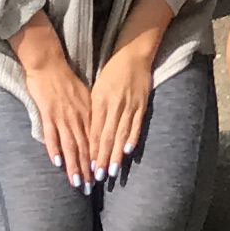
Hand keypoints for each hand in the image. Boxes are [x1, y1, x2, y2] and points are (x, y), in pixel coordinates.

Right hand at [14, 35, 100, 187]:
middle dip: (87, 169)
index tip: (101, 175)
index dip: (98, 159)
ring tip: (77, 182)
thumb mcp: (83, 96)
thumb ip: (88, 113)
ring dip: (74, 165)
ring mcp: (62, 116)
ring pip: (70, 145)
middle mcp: (77, 117)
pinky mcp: (47, 113)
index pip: (94, 141)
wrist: (48, 64)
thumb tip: (94, 130)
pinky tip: (58, 162)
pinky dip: (54, 149)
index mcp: (88, 112)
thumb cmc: (66, 80)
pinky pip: (51, 135)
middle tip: (90, 187)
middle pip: (84, 147)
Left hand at [84, 32, 158, 178]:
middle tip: (98, 177)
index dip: (92, 150)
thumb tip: (88, 132)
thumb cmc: (112, 72)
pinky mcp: (142, 104)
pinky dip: (132, 138)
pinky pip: (136, 124)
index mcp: (100, 102)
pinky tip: (129, 151)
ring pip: (121, 134)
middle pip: (106, 137)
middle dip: (102, 159)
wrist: (133, 54)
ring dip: (116, 154)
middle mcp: (114, 105)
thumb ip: (94, 110)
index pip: (94, 131)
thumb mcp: (97, 89)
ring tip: (113, 171)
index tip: (88, 167)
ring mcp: (129, 105)